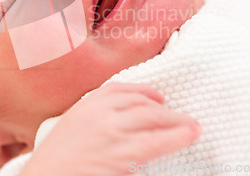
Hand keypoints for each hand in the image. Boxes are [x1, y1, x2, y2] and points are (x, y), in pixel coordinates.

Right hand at [21, 83, 200, 175]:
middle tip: (182, 117)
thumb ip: (94, 117)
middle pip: (141, 104)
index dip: (144, 91)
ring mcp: (110, 132)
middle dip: (165, 110)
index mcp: (86, 105)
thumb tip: (127, 117)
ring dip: (177, 122)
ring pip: (152, 119)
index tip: (158, 97)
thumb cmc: (56, 160)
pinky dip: (174, 138)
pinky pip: (154, 143)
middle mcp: (99, 113)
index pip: (120, 89)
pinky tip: (187, 136)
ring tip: (193, 127)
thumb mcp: (72, 127)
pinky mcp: (119, 154)